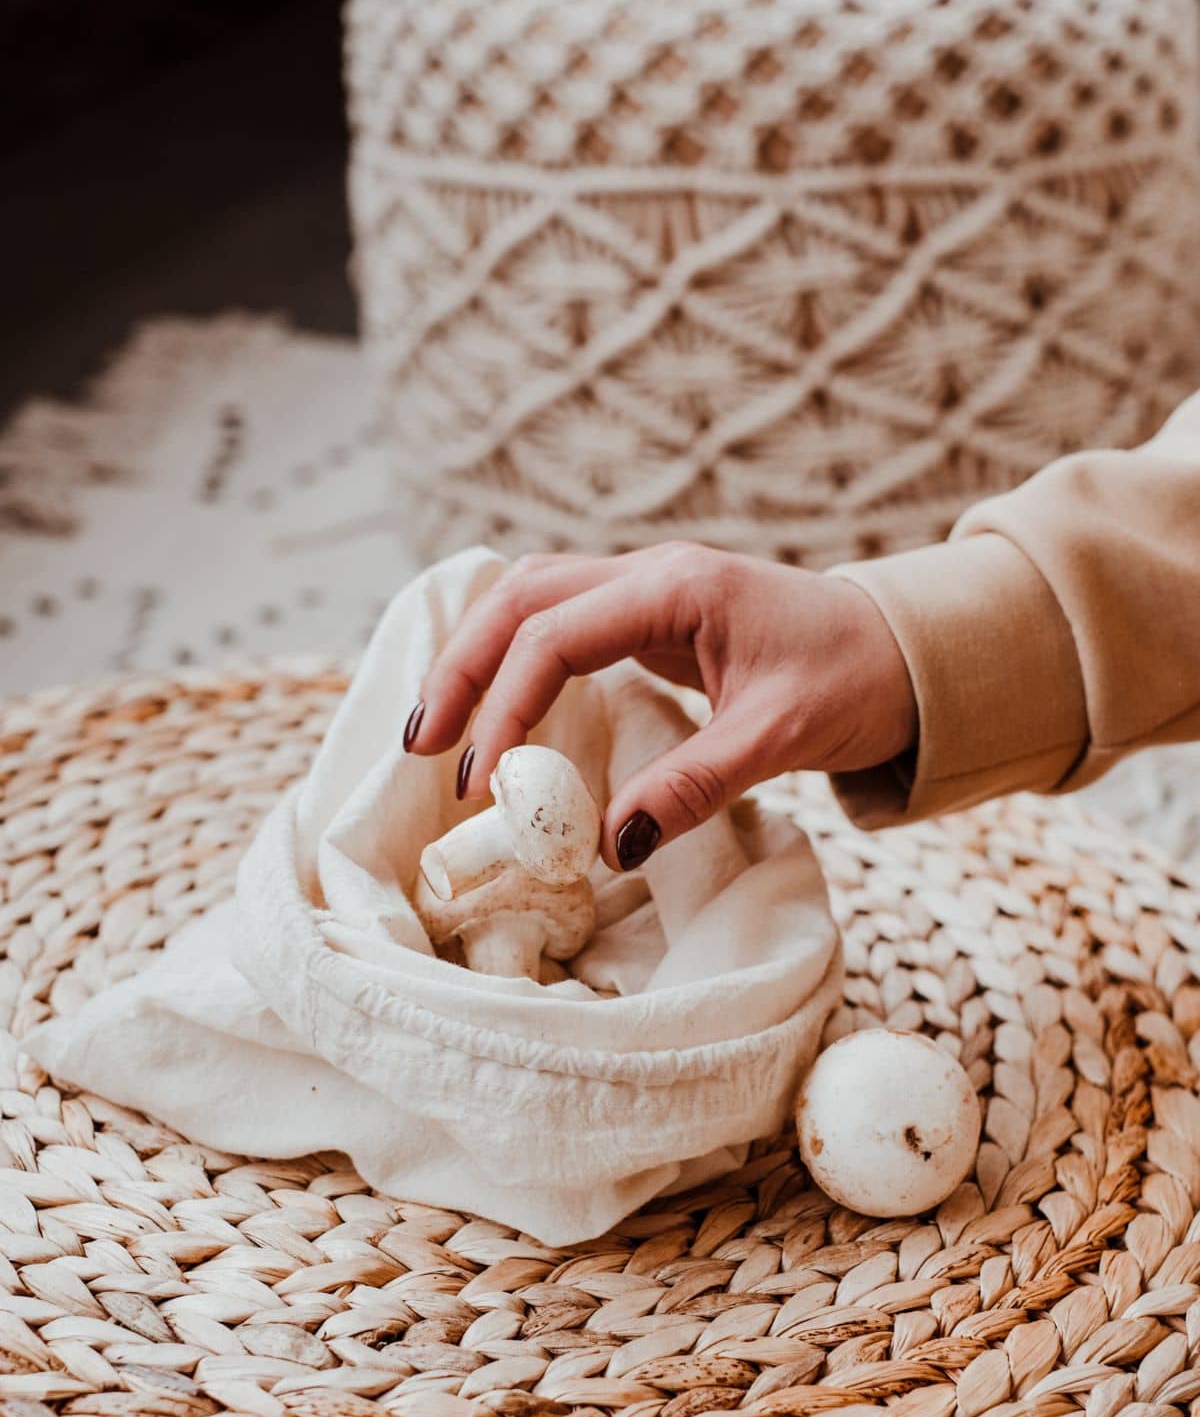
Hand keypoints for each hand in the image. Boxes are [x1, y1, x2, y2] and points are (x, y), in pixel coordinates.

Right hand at [405, 543, 916, 869]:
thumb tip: (609, 844)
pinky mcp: (651, 613)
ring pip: (530, 597)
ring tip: (441, 727)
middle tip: (426, 748)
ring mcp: (648, 587)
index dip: (505, 707)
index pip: (553, 634)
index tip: (484, 783)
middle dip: (462, 668)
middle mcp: (650, 572)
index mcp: (677, 587)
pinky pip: (559, 619)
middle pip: (519, 596)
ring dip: (478, 655)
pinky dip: (514, 655)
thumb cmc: (856, 681)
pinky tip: (494, 700)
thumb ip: (693, 786)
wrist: (905, 652)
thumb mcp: (779, 738)